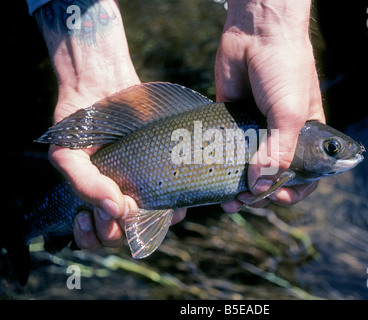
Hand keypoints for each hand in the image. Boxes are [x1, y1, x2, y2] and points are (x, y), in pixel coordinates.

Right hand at [35, 0, 186, 249]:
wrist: (103, 86)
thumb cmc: (81, 124)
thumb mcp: (67, 153)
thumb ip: (83, 183)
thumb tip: (114, 208)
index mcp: (97, 199)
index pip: (98, 236)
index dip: (93, 236)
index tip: (87, 217)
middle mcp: (123, 197)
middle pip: (125, 236)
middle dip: (116, 232)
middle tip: (113, 209)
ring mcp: (146, 187)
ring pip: (153, 225)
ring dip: (147, 225)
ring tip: (137, 205)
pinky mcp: (167, 172)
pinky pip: (177, 200)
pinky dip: (174, 207)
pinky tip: (165, 199)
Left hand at [215, 0, 325, 212]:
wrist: (256, 33)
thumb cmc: (285, 69)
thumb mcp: (290, 113)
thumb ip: (278, 151)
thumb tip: (260, 186)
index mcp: (305, 136)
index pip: (305, 174)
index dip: (294, 191)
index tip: (276, 197)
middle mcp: (280, 136)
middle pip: (272, 176)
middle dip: (260, 194)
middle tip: (245, 199)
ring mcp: (255, 130)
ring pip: (247, 169)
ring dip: (238, 187)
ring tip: (228, 199)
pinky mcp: (231, 121)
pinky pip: (226, 149)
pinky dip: (221, 166)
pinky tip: (213, 176)